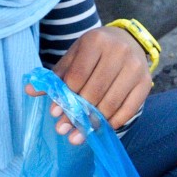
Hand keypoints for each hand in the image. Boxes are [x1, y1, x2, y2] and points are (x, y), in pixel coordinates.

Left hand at [31, 26, 151, 142]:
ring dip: (93, 122)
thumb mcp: (73, 58)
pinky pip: (129, 109)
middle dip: (76, 114)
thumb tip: (30, 90)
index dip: (65, 97)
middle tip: (63, 129)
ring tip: (78, 134)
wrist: (127, 42)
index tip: (55, 113)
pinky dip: (114, 122)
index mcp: (96, 41)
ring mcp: (135, 67)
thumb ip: (54, 76)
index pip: (77, 76)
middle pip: (94, 91)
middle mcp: (119, 52)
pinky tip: (102, 128)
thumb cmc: (95, 53)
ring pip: (111, 103)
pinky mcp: (146, 82)